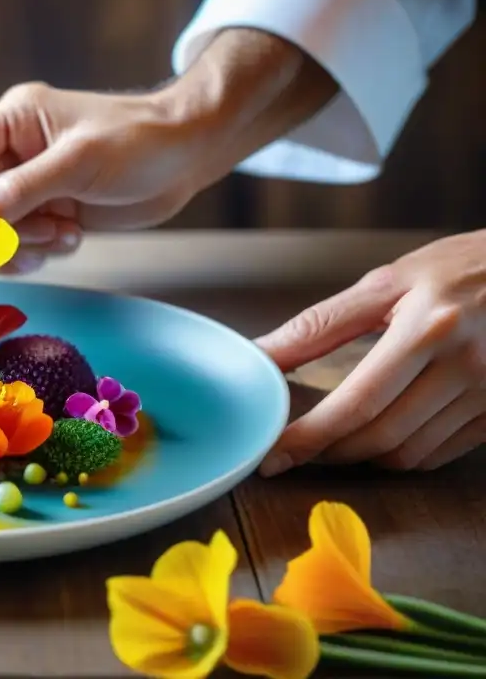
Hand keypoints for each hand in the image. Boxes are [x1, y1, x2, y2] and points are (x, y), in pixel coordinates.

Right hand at [0, 82, 218, 273]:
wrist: (190, 154)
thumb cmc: (140, 141)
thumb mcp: (78, 163)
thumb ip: (19, 190)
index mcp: (12, 122)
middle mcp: (14, 153)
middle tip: (22, 248)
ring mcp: (32, 184)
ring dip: (20, 246)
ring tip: (61, 237)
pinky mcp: (51, 210)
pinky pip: (23, 242)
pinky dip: (41, 250)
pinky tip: (72, 238)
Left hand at [256, 229, 485, 474]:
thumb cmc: (460, 269)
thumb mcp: (389, 281)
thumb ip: (320, 324)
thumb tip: (259, 354)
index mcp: (430, 326)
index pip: (358, 401)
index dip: (309, 437)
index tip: (272, 455)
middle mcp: (467, 365)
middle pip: (381, 436)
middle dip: (328, 450)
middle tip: (296, 447)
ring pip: (409, 455)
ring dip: (362, 454)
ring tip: (335, 436)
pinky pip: (439, 454)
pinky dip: (401, 452)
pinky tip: (383, 432)